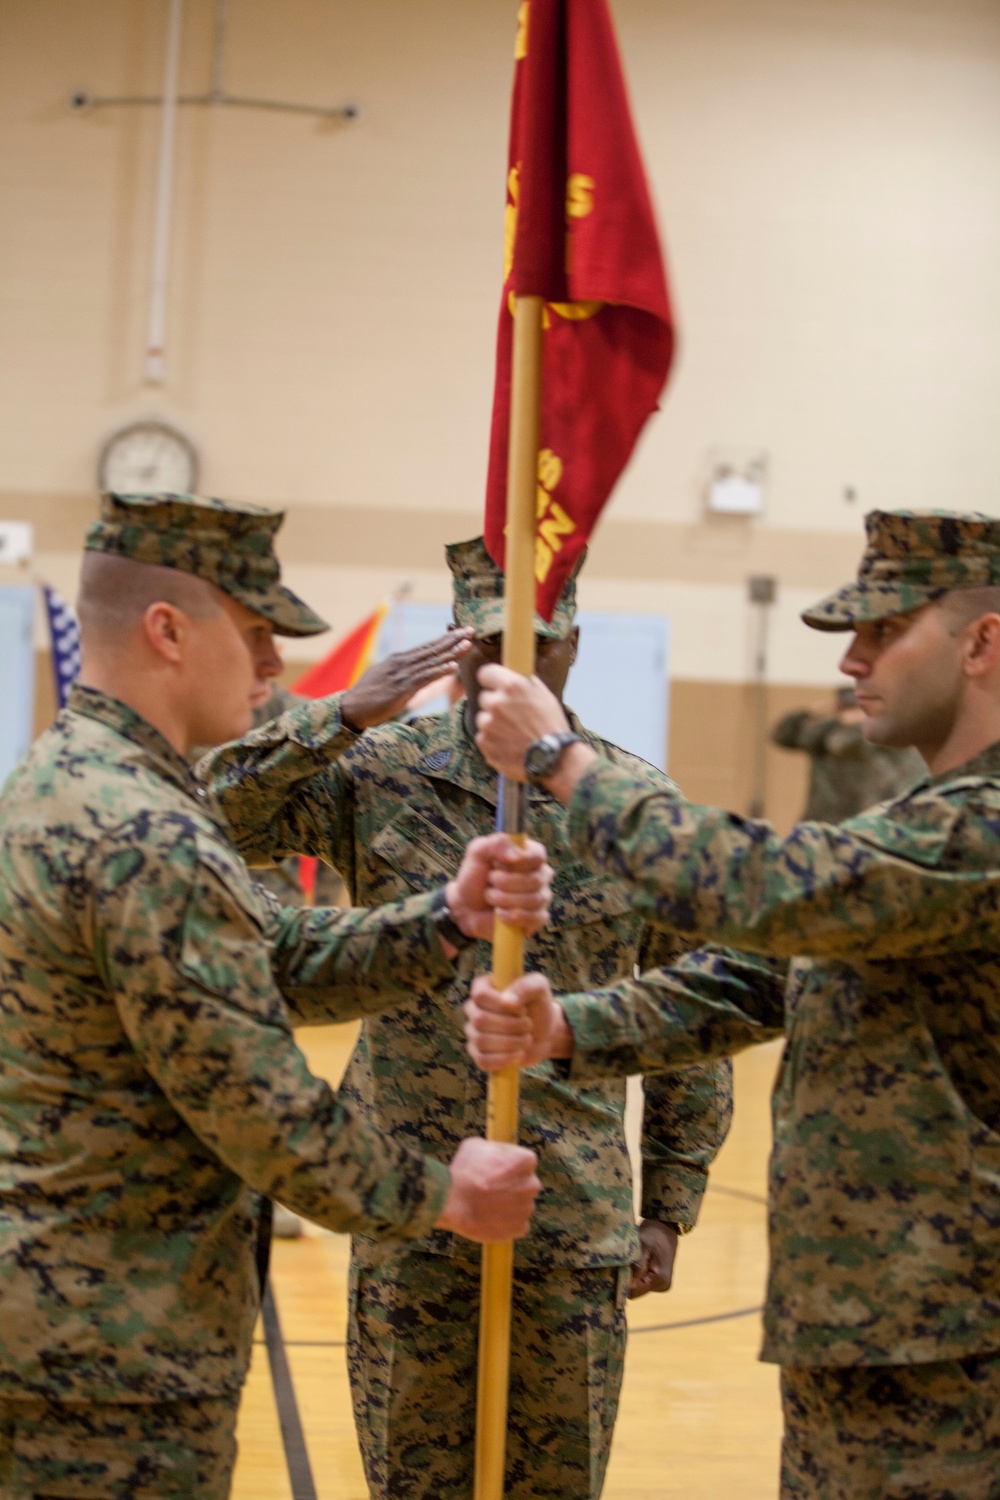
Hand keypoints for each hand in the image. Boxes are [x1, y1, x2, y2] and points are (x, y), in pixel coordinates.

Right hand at [341, 630, 472, 730]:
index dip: (446, 639)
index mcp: (399, 660)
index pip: (427, 647)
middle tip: (471, 630)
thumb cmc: (368, 697)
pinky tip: (453, 666)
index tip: (462, 632)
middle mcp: (401, 663)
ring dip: (451, 652)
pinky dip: (439, 671)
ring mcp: (402, 674)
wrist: (350, 708)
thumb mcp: (386, 679)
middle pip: (432, 649)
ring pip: (431, 661)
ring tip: (467, 644)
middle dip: (453, 639)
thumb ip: (402, 674)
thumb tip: (416, 674)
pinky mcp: (401, 688)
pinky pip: (424, 677)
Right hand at [435, 1137, 540, 1241]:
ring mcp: (526, 1208)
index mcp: (525, 1161)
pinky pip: (518, 1223)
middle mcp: (531, 1184)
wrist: (451, 1202)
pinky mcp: (519, 1228)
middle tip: (493, 1188)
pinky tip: (491, 1217)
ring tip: (488, 1204)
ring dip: (510, 1204)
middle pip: (526, 1183)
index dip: (512, 1165)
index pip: (526, 1161)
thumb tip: (498, 1153)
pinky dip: (507, 1222)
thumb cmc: (463, 1171)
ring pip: (522, 1204)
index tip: (499, 1169)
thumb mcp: (476, 1145)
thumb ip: (495, 1149)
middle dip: (514, 1185)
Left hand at [446, 835, 552, 940]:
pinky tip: (499, 914)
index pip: (538, 856)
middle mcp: (540, 875)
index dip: (520, 862)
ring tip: (491, 897)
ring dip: (505, 900)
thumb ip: (495, 843)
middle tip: (490, 881)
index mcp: (529, 855)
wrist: (467, 907)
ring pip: (534, 900)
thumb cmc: (475, 877)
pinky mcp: (537, 918)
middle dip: (506, 883)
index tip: (498, 864)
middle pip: (536, 879)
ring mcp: (541, 897)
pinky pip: (534, 918)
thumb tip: (516, 855)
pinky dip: (512, 917)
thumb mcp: (477, 853)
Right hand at [464, 972, 572, 1070]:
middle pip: (480, 1020)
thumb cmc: (538, 1004)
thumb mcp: (539, 987)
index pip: (479, 996)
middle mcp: (473, 1009)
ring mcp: (474, 1033)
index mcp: (482, 987)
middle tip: (528, 1025)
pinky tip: (519, 1054)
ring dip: (510, 1043)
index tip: (522, 1010)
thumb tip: (507, 1001)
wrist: (545, 1030)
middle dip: (510, 1026)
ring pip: (481, 1041)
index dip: (502, 1005)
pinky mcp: (479, 1054)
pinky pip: (482, 1061)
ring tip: (527, 1039)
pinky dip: (504, 1060)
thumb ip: (525, 987)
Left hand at [474, 666, 570, 779]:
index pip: (485, 673)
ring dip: (493, 724)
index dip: (491, 680)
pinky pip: (482, 737)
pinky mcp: (484, 743)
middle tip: (511, 715)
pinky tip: (508, 745)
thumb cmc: (552, 725)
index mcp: (512, 686)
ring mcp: (488, 724)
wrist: (554, 757)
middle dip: (494, 705)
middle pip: (484, 698)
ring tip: (512, 733)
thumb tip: (512, 673)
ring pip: (482, 719)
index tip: (494, 686)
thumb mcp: (544, 695)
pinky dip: (492, 741)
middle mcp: (496, 703)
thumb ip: (524, 682)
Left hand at [629, 1220, 678, 1298]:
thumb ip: (637, 1265)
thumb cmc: (653, 1235)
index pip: (634, 1292)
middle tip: (623, 1261)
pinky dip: (636, 1273)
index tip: (616, 1269)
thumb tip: (629, 1286)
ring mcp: (660, 1285)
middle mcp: (662, 1286)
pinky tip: (638, 1261)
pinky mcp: (657, 1281)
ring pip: (637, 1286)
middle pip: (635, 1290)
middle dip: (627, 1278)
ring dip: (631, 1275)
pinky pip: (641, 1282)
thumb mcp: (644, 1245)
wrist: (665, 1229)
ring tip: (633, 1258)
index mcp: (660, 1279)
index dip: (623, 1282)